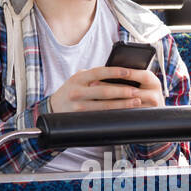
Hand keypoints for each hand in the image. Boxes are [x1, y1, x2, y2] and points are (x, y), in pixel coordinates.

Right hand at [45, 65, 163, 113]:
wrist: (53, 108)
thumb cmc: (71, 90)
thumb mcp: (78, 79)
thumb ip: (93, 76)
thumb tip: (117, 72)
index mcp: (78, 78)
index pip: (98, 72)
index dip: (114, 72)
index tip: (128, 72)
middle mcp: (77, 92)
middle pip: (104, 91)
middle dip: (122, 91)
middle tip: (136, 91)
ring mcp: (78, 106)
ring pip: (104, 106)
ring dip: (122, 104)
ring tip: (136, 101)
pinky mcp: (81, 118)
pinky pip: (101, 116)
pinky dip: (115, 114)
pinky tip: (124, 112)